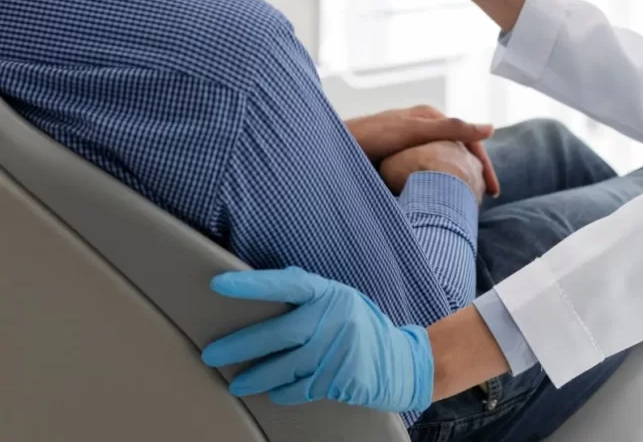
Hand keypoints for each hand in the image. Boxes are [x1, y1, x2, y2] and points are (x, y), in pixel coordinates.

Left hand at [202, 268, 432, 412]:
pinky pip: (299, 388)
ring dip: (255, 377)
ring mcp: (337, 350)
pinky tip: (272, 392)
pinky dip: (282, 392)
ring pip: (285, 366)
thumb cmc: (358, 324)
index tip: (219, 283)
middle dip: (240, 344)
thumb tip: (270, 287)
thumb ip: (309, 295)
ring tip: (235, 383)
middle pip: (279, 332)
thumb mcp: (339, 300)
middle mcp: (334, 318)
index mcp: (329, 292)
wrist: (398, 360)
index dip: (253, 284)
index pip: (286, 284)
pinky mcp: (338, 379)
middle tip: (211, 353)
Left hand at [346, 104, 499, 196]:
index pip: (467, 139)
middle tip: (483, 201)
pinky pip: (424, 170)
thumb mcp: (414, 131)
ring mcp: (409, 143)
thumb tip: (489, 128)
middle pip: (456, 151)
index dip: (483, 165)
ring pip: (442, 162)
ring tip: (464, 203)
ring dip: (455, 179)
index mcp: (429, 117)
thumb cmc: (370, 137)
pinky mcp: (396, 157)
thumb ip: (450, 129)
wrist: (329, 148)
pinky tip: (437, 199)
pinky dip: (436, 183)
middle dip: (472, 173)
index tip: (493, 192)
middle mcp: (421, 127)